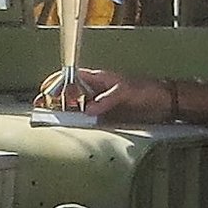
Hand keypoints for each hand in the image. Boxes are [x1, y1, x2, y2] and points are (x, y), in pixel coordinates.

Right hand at [52, 67, 172, 124]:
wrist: (165, 103)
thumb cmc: (147, 89)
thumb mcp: (125, 91)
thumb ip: (107, 99)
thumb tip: (89, 109)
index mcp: (98, 79)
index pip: (71, 77)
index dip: (57, 82)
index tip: (45, 92)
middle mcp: (96, 92)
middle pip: (70, 95)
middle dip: (55, 100)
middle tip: (42, 109)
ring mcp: (100, 105)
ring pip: (77, 109)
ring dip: (65, 115)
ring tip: (52, 121)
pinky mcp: (106, 118)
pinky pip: (88, 122)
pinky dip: (79, 125)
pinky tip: (72, 130)